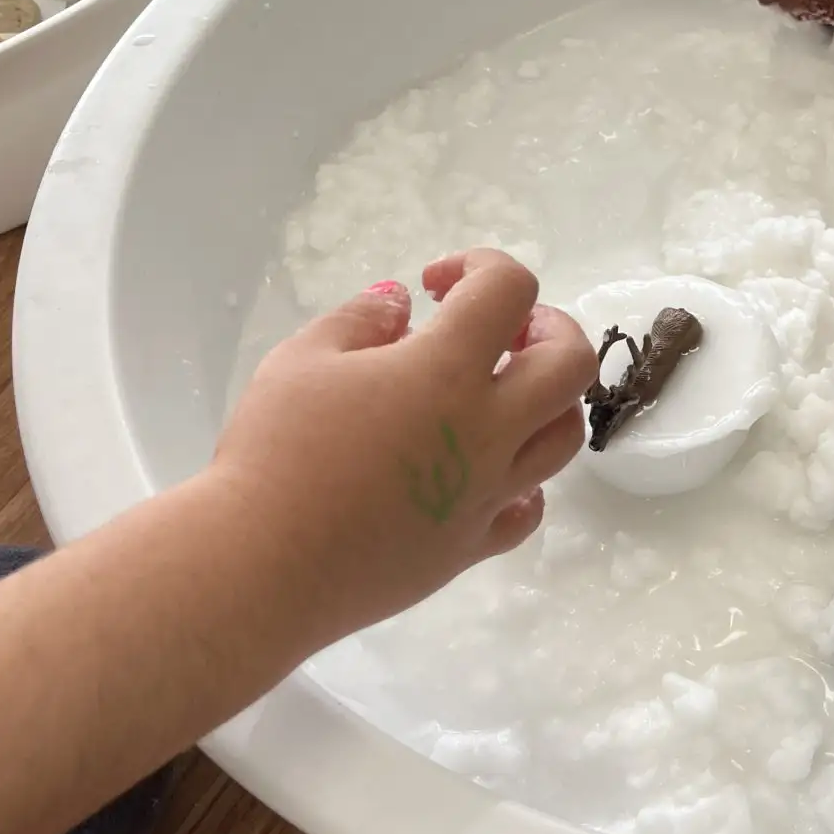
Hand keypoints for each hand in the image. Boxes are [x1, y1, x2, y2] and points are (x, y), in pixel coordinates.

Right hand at [210, 248, 596, 635]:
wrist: (261, 566)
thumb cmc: (273, 453)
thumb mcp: (301, 360)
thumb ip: (361, 321)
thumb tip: (401, 303)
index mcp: (448, 372)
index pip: (509, 290)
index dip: (481, 266)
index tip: (433, 284)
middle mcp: (488, 431)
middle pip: (572, 362)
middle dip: (546, 327)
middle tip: (493, 333)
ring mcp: (488, 493)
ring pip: (564, 437)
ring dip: (545, 401)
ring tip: (496, 395)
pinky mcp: (472, 547)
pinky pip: (527, 510)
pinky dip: (521, 482)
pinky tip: (482, 471)